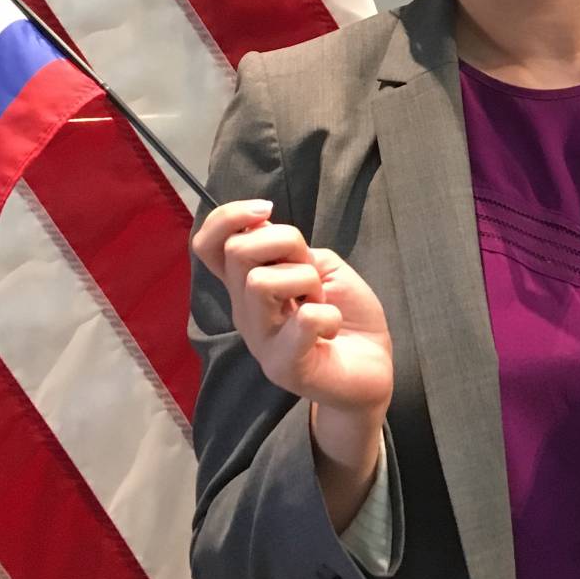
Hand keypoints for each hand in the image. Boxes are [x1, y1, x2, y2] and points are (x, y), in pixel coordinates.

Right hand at [193, 202, 393, 417]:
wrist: (372, 367)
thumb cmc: (344, 312)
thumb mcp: (318, 265)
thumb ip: (288, 248)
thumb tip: (261, 227)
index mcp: (247, 286)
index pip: (207, 245)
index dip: (228, 217)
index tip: (266, 211)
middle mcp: (245, 312)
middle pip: (237, 252)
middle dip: (286, 242)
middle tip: (310, 273)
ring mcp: (261, 342)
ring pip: (261, 281)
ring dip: (306, 281)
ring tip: (321, 302)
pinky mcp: (285, 367)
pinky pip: (303, 319)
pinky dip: (328, 314)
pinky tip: (331, 329)